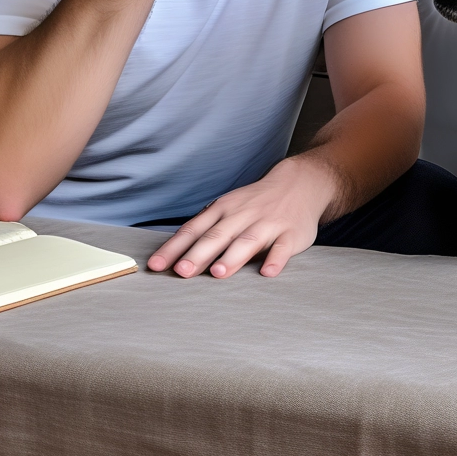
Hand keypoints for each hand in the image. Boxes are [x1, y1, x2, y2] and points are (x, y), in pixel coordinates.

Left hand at [146, 157, 337, 278]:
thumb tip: (175, 256)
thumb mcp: (228, 208)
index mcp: (223, 209)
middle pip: (217, 236)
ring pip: (248, 240)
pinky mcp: (291, 234)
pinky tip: (268, 272)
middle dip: (199, 254)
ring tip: (219, 273)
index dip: (174, 248)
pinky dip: (276, 259)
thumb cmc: (255, 202)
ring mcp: (268, 223)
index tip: (156, 266)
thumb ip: (206, 230)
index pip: (194, 230)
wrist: (300, 182)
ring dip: (233, 256)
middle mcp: (243, 215)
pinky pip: (283, 247)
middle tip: (182, 272)